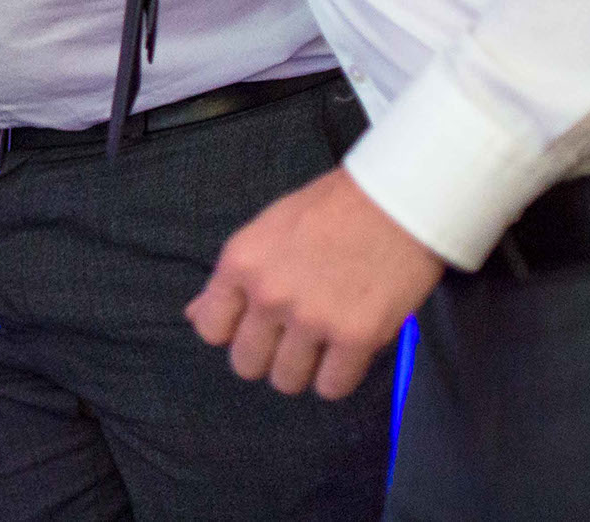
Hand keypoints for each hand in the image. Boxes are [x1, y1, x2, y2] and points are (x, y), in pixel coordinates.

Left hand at [187, 165, 446, 399]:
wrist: (395, 201)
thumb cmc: (330, 209)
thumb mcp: (265, 232)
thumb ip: (231, 279)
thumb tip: (193, 314)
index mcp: (240, 263)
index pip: (209, 328)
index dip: (232, 332)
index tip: (254, 325)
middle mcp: (269, 295)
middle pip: (246, 363)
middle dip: (266, 355)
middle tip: (291, 338)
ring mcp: (312, 318)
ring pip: (287, 381)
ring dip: (303, 369)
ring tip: (321, 345)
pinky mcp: (356, 337)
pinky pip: (332, 387)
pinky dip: (339, 377)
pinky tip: (347, 353)